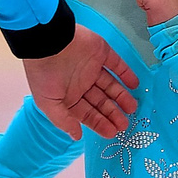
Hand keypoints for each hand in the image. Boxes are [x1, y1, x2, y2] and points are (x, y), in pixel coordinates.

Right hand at [24, 27, 140, 139]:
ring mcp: (92, 68)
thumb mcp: (48, 103)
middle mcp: (81, 83)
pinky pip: (117, 65)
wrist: (47, 41)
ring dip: (122, 96)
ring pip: (111, 85)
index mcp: (68, 96)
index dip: (100, 123)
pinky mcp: (101, 53)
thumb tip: (76, 136)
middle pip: (101, 101)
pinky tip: (134, 85)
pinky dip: (127, 74)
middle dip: (113, 113)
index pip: (87, 113)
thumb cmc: (43, 74)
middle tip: (124, 124)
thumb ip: (63, 120)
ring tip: (132, 108)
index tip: (112, 133)